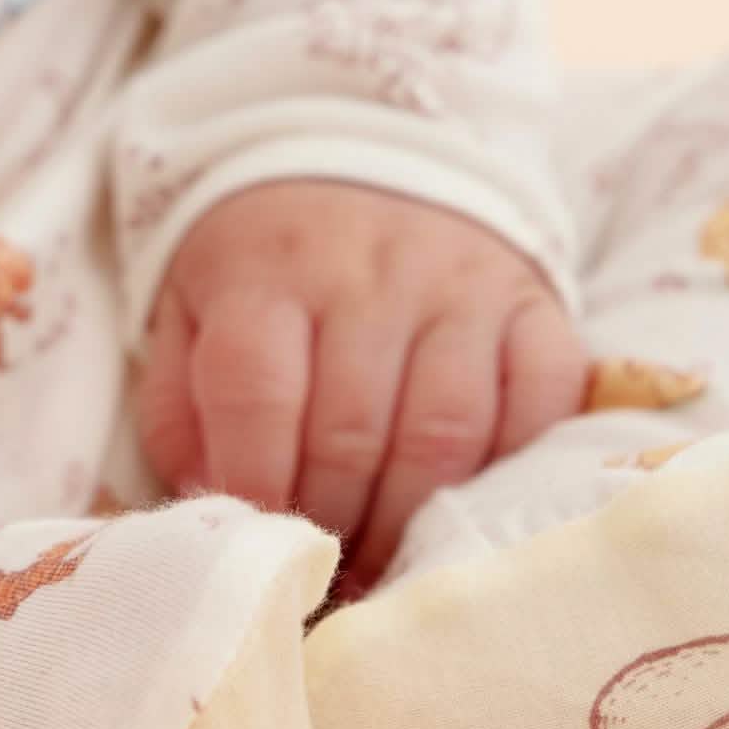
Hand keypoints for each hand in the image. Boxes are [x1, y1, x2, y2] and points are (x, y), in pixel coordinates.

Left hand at [137, 181, 586, 595]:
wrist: (374, 162)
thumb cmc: (274, 267)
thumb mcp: (192, 313)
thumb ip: (187, 412)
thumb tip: (222, 511)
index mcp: (268, 269)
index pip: (257, 392)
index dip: (254, 486)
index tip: (259, 545)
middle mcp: (371, 272)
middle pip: (352, 430)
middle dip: (334, 523)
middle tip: (328, 567)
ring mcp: (463, 287)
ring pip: (445, 431)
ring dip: (411, 517)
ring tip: (388, 553)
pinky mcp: (534, 306)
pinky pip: (540, 402)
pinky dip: (509, 466)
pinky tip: (470, 498)